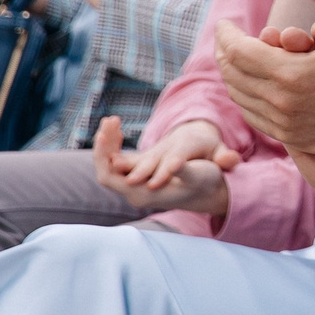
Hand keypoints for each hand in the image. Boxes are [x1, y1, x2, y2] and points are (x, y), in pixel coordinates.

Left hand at [91, 116, 231, 215]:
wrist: (211, 190)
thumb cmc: (206, 182)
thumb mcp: (198, 175)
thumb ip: (185, 172)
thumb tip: (175, 163)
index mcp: (143, 194)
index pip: (108, 177)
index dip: (103, 155)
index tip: (104, 133)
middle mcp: (134, 192)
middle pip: (106, 169)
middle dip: (103, 145)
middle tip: (109, 120)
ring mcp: (135, 185)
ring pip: (110, 163)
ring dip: (109, 142)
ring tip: (112, 119)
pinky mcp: (138, 175)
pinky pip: (118, 160)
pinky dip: (116, 144)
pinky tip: (118, 127)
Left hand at [216, 0, 314, 220]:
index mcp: (292, 72)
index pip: (237, 51)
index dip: (226, 35)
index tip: (225, 23)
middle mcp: (281, 101)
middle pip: (232, 75)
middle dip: (224, 53)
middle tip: (228, 39)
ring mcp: (285, 124)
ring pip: (240, 98)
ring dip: (233, 76)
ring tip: (237, 60)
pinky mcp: (292, 138)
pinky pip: (255, 117)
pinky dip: (246, 99)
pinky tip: (253, 86)